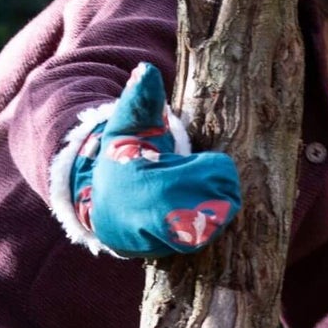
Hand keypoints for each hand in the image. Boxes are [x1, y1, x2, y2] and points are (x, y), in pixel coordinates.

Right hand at [69, 63, 240, 256]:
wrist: (105, 206)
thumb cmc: (125, 159)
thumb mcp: (128, 125)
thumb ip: (140, 99)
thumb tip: (145, 70)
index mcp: (143, 180)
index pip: (208, 178)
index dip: (218, 171)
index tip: (213, 163)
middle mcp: (148, 217)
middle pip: (214, 209)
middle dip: (222, 194)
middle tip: (218, 181)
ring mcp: (155, 242)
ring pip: (209, 231)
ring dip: (217, 214)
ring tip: (208, 198)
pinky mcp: (164, 257)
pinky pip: (200, 246)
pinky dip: (208, 232)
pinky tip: (199, 217)